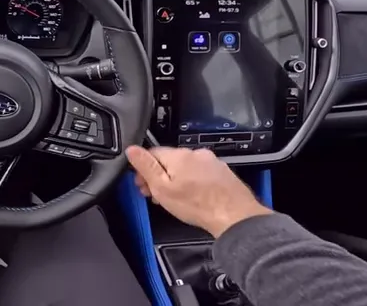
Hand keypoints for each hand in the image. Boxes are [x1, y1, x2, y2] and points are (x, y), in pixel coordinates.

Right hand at [126, 145, 271, 237]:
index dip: (144, 170)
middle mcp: (195, 153)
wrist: (234, 217)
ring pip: (186, 168)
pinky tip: (194, 199)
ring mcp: (211, 162)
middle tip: (156, 196)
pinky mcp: (222, 172)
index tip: (142, 185)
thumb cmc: (198, 206)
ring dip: (177, 180)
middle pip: (169, 161)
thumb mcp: (163, 189)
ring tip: (176, 201)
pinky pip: (201, 174)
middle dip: (160, 176)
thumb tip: (131, 149)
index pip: (152, 153)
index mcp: (178, 155)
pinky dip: (194, 183)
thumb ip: (146, 167)